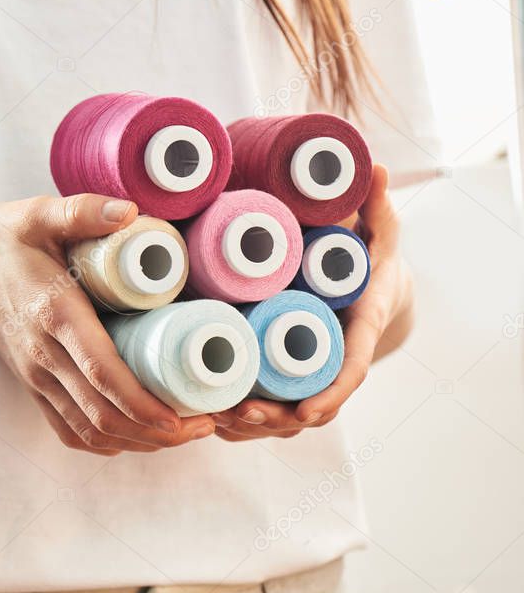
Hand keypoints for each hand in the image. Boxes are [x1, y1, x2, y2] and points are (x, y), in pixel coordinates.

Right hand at [0, 194, 215, 455]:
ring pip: (90, 430)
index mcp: (54, 314)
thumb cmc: (2, 241)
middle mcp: (44, 356)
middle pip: (102, 414)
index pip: (101, 373)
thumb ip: (83, 212)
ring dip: (138, 441)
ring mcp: (38, 377)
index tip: (184, 415)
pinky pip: (70, 430)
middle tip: (204, 424)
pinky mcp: (35, 386)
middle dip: (156, 430)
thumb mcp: (37, 214)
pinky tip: (139, 437)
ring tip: (183, 432)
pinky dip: (107, 443)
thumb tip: (131, 212)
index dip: (144, 403)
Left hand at [212, 164, 413, 441]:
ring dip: (253, 426)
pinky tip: (213, 421)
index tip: (304, 412)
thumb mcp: (380, 229)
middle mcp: (336, 359)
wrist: (371, 283)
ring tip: (216, 419)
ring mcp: (313, 374)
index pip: (351, 371)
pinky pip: (271, 409)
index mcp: (361, 328)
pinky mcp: (290, 377)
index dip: (329, 395)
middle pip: (310, 406)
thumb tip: (374, 166)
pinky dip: (245, 424)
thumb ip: (376, 203)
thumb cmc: (371, 258)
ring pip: (286, 416)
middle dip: (273, 418)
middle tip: (236, 412)